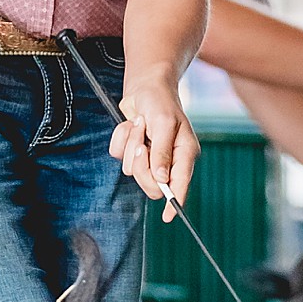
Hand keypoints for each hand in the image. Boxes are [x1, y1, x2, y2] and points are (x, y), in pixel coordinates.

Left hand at [109, 72, 199, 221]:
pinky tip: (131, 124)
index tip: (168, 217)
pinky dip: (120, 139)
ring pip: (131, 169)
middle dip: (141, 166)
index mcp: (184, 155)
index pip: (180, 186)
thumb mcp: (164, 123)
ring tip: (140, 125)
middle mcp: (168, 159)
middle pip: (151, 184)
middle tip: (141, 145)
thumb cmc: (160, 101)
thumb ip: (162, 151)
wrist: (145, 85)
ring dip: (130, 145)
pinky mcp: (132, 149)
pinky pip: (118, 156)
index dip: (176, 202)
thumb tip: (162, 178)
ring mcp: (149, 156)